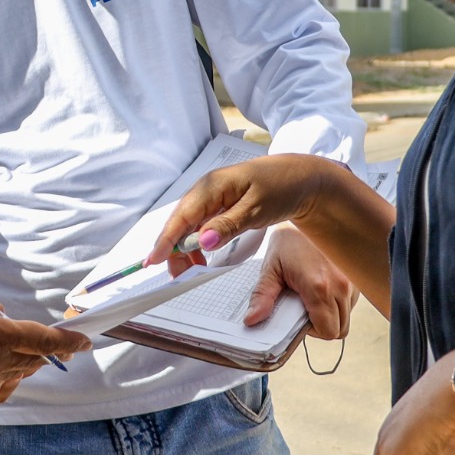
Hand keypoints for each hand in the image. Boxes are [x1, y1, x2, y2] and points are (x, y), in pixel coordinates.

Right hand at [148, 155, 334, 265]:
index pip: (181, 216)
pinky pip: (199, 225)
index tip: (153, 260)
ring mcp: (210, 196)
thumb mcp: (256, 210)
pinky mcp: (218, 204)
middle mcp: (205, 190)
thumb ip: (227, 226)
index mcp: (211, 186)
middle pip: (179, 223)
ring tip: (192, 271)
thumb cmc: (281, 188)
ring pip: (188, 226)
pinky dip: (197, 243)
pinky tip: (201, 258)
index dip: (165, 240)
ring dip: (186, 249)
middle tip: (178, 276)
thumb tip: (200, 242)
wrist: (301, 179)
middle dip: (173, 250)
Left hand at [245, 225, 356, 334]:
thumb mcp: (270, 268)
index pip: (328, 331)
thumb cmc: (287, 241)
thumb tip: (252, 320)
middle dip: (322, 326)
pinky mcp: (356, 276)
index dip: (312, 332)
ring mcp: (352, 281)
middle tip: (303, 309)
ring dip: (331, 315)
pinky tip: (322, 287)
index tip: (298, 317)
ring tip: (311, 297)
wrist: (308, 210)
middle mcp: (341, 285)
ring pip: (347, 316)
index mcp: (320, 287)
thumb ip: (262, 296)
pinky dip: (338, 302)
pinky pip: (351, 302)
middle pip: (340, 329)